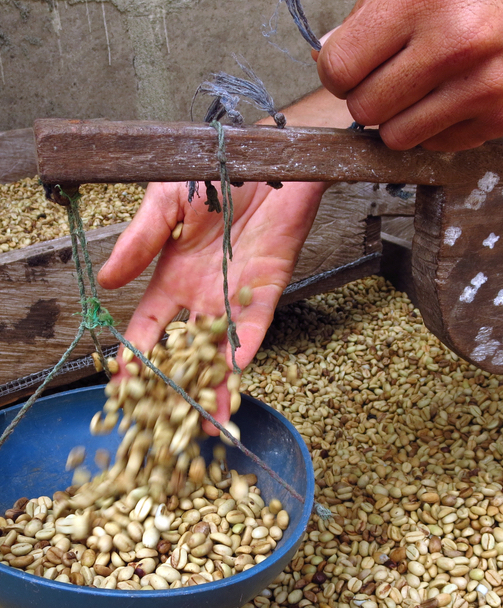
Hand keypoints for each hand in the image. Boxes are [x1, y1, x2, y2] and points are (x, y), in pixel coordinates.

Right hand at [98, 179, 325, 429]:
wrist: (268, 158)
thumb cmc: (213, 171)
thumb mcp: (165, 203)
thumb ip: (139, 242)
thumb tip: (104, 282)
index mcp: (171, 278)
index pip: (148, 328)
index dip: (135, 357)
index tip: (123, 388)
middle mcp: (201, 297)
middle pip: (184, 351)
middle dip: (175, 386)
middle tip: (164, 423)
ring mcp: (234, 299)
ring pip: (219, 353)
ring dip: (212, 387)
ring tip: (205, 425)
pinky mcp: (266, 294)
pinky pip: (252, 333)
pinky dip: (242, 356)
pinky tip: (234, 382)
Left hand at [315, 0, 502, 150]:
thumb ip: (374, 9)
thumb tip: (328, 53)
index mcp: (424, 0)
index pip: (340, 68)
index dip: (338, 70)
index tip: (350, 66)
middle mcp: (454, 47)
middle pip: (363, 109)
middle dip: (368, 95)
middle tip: (388, 75)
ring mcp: (481, 90)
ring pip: (395, 138)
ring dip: (399, 117)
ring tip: (421, 86)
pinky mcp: (501, 119)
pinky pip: (435, 145)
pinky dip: (434, 126)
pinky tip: (452, 94)